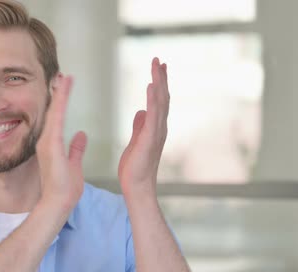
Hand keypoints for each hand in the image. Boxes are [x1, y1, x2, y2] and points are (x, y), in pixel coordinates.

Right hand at [36, 75, 87, 215]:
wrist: (57, 203)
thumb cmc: (65, 189)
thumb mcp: (74, 164)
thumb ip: (76, 148)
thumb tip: (81, 135)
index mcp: (52, 144)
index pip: (57, 118)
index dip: (60, 101)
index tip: (64, 86)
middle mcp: (46, 140)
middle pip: (52, 111)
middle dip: (57, 92)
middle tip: (61, 74)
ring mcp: (47, 142)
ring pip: (53, 111)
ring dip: (59, 93)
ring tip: (64, 76)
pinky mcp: (51, 145)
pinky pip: (57, 118)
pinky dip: (60, 103)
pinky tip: (64, 90)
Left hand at [118, 57, 169, 196]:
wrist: (136, 186)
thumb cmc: (135, 167)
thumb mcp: (136, 141)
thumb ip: (140, 126)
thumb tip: (140, 111)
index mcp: (155, 128)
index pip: (158, 101)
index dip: (158, 84)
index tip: (157, 67)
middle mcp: (159, 127)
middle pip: (162, 97)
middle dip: (161, 78)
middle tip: (159, 60)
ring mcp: (156, 132)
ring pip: (160, 102)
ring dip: (159, 82)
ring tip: (156, 65)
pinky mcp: (149, 138)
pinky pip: (153, 115)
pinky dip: (153, 99)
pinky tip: (151, 85)